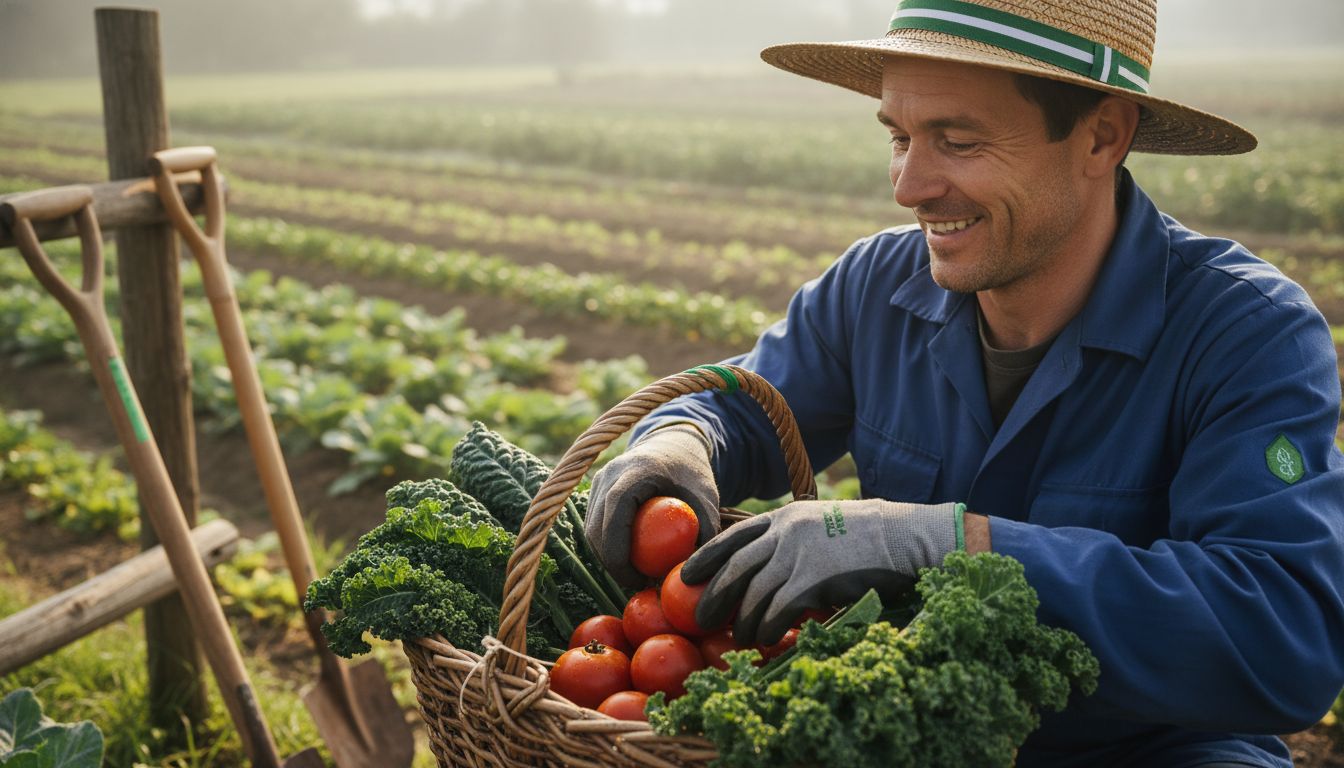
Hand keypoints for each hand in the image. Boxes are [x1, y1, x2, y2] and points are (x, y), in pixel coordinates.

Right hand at [585, 425, 719, 587]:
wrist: (674, 443)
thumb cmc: (692, 471)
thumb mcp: (706, 497)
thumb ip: (705, 530)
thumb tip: (696, 570)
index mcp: (635, 472)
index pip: (615, 515)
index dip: (618, 553)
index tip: (637, 578)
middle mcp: (609, 474)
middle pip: (597, 527)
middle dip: (612, 562)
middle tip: (638, 583)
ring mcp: (599, 480)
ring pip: (591, 528)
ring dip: (607, 555)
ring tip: (635, 573)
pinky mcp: (597, 488)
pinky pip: (595, 523)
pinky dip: (607, 544)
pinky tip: (629, 559)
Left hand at [682, 499, 962, 644]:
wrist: (905, 538)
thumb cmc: (871, 538)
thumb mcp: (825, 525)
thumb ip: (797, 540)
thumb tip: (773, 567)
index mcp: (786, 516)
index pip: (733, 535)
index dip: (706, 556)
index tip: (687, 575)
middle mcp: (786, 532)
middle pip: (734, 566)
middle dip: (712, 594)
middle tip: (698, 618)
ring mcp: (798, 554)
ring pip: (752, 593)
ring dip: (742, 621)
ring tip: (739, 639)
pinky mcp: (812, 580)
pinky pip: (776, 610)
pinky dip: (766, 628)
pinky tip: (765, 640)